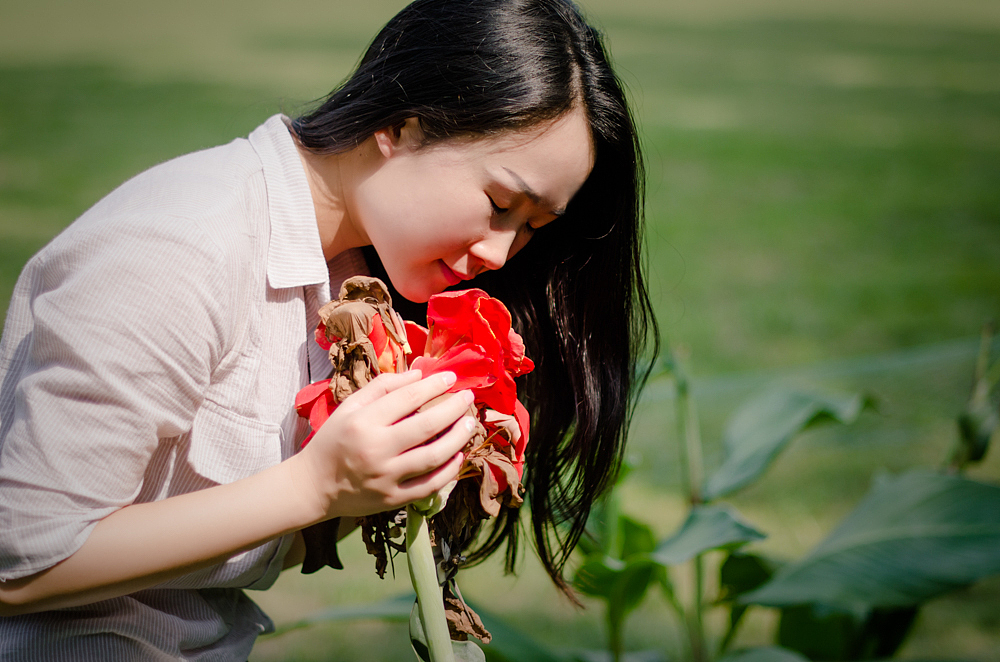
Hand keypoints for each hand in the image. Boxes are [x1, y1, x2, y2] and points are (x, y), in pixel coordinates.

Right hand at [293, 370, 475, 520]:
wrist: (314, 485)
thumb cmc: (333, 440)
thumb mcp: (349, 407)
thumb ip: (382, 387)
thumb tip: (418, 375)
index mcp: (363, 422)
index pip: (408, 398)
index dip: (434, 385)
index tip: (451, 378)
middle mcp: (375, 450)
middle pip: (427, 426)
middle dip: (454, 409)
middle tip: (468, 398)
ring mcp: (386, 477)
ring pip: (434, 456)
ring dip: (458, 438)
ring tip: (470, 424)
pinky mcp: (393, 499)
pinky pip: (429, 485)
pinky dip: (449, 471)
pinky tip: (458, 456)